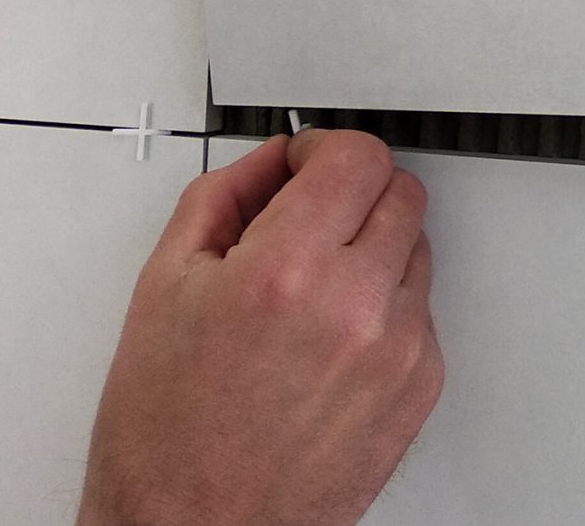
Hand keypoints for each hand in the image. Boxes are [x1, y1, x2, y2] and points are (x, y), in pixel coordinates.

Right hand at [76, 131, 440, 525]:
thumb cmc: (165, 436)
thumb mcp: (163, 289)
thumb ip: (222, 199)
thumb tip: (270, 161)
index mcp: (286, 273)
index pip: (355, 157)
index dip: (324, 149)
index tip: (305, 163)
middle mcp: (354, 308)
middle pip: (399, 193)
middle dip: (352, 193)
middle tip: (307, 220)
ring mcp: (399, 351)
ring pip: (416, 249)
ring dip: (372, 250)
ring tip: (309, 294)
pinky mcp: (420, 389)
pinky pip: (422, 312)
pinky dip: (385, 310)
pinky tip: (329, 341)